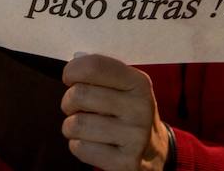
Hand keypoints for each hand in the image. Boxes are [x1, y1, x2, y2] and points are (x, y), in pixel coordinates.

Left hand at [61, 54, 168, 170]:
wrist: (154, 151)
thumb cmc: (127, 112)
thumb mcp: (124, 87)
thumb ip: (101, 73)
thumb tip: (75, 62)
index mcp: (139, 83)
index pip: (95, 67)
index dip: (72, 70)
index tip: (70, 78)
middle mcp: (140, 108)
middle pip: (80, 95)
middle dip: (69, 101)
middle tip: (75, 106)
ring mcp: (135, 138)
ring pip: (76, 124)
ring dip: (71, 126)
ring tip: (83, 126)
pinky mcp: (126, 163)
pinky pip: (80, 148)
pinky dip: (78, 145)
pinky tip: (92, 143)